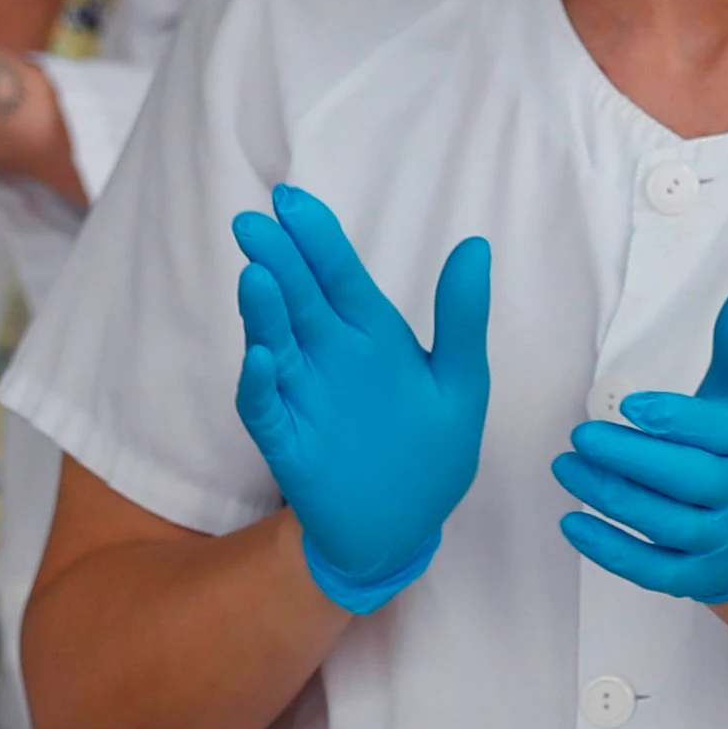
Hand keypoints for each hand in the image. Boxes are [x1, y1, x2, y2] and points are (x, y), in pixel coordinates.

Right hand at [230, 186, 492, 612]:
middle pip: (299, 299)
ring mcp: (304, 397)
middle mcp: (329, 356)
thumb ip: (463, 319)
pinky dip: (261, 384)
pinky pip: (268, 409)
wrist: (404, 528)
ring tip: (257, 278)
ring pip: (276, 345)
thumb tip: (474, 244)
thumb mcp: (461, 384)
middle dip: (277, 261)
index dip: (316, 238)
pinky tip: (263, 358)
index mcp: (371, 334)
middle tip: (253, 224)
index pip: (338, 274)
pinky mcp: (288, 442)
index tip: (292, 200)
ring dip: (264, 314)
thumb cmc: (431, 453)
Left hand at [554, 280, 727, 614]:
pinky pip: (652, 569)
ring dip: (610, 497)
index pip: (717, 432)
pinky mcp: (696, 576)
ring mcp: (720, 540)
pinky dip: (611, 550)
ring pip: (664, 523)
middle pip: (688, 480)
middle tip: (581, 437)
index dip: (675, 419)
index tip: (631, 406)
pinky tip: (573, 523)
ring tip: (566, 467)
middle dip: (631, 460)